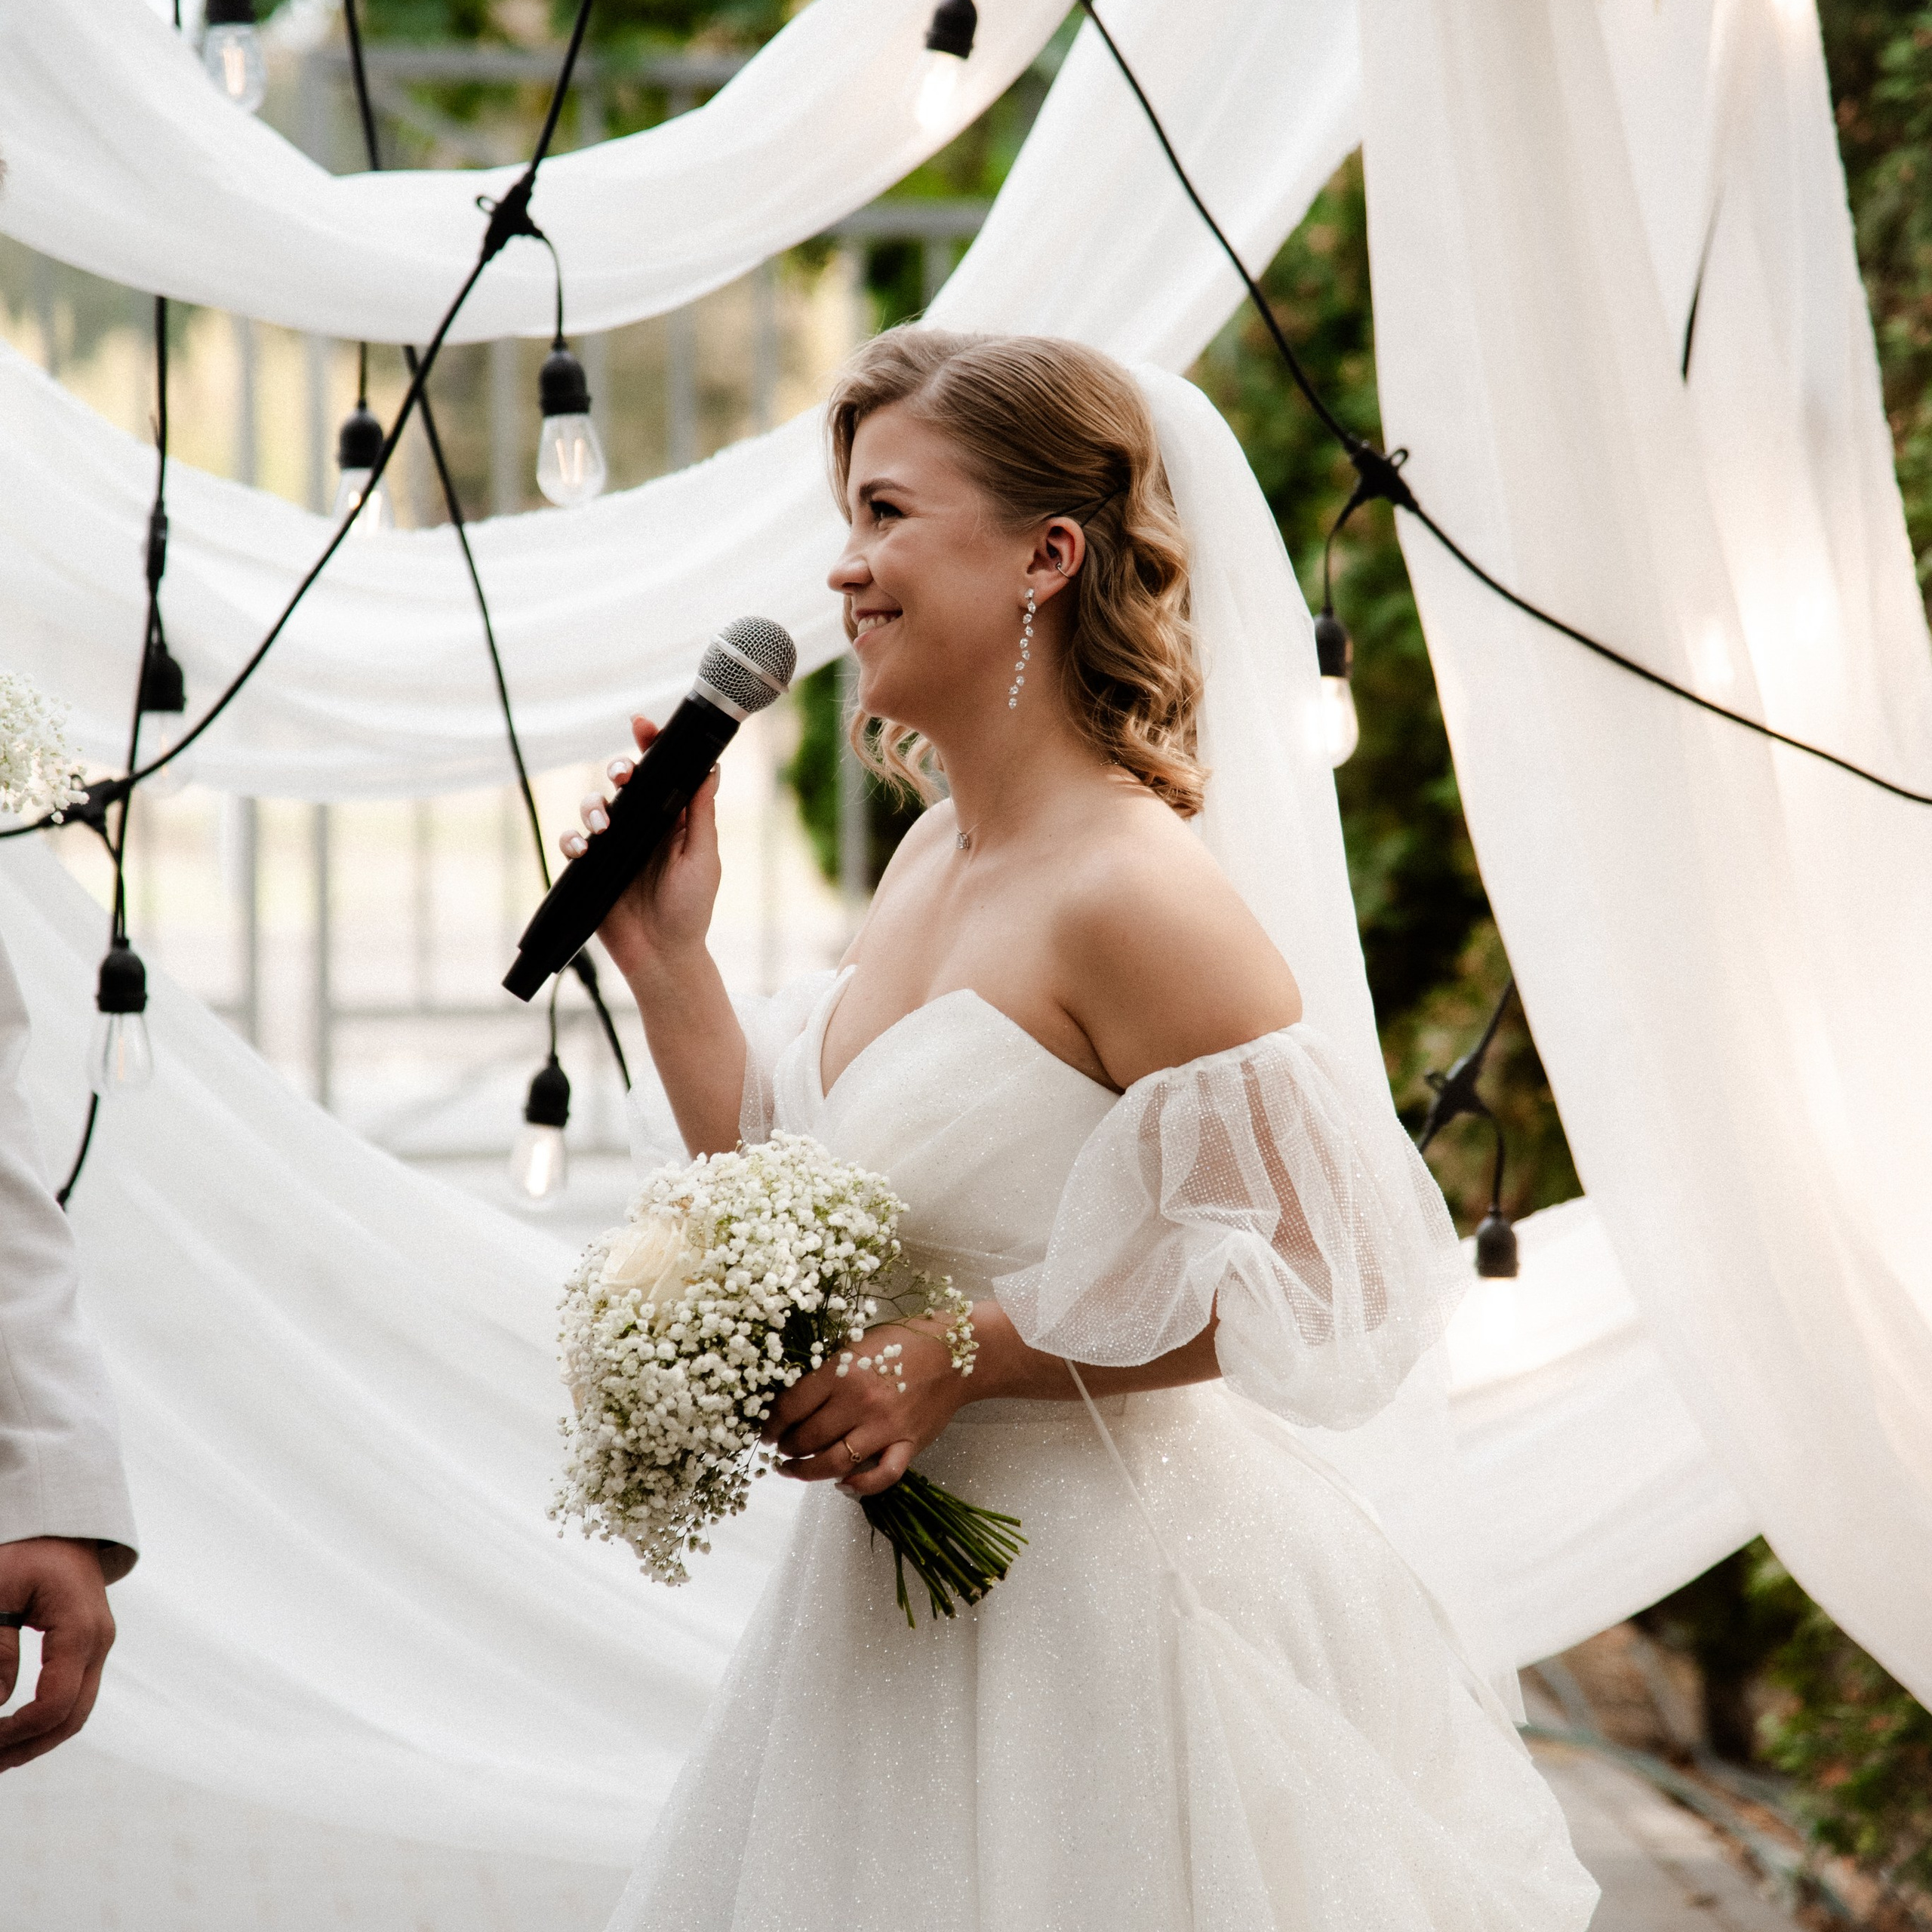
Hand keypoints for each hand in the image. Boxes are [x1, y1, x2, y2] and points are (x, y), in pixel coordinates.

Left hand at [0, 1537, 114, 1772]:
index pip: (54, 1705)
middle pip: (72, 1717)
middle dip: (27, 1748)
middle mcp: (98, 1642)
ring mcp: (98, 1642)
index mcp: (81, 1631)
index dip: (14, 1733)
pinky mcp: (88, 1642)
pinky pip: (73, 1691)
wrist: (59, 1521)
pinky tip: (13, 1723)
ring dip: (37, 1737)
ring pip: (76, 1710)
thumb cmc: (25, 1551)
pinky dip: (45, 1716)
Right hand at [561, 715, 722, 989]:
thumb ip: (700, 814)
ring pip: (592, 806)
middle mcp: (640, 826)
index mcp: (670, 818)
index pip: (659, 773)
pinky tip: (583, 849)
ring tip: (603, 825)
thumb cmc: (691, 908)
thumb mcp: (703, 858)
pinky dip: (572, 841)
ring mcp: (612, 845)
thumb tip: (710, 768)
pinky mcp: (590, 868)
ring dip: (593, 806)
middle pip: (621, 782)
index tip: (643, 724)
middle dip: (618, 769)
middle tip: (623, 776)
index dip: (650, 745)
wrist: (662, 955)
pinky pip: (571, 843)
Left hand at [761, 1321, 969, 1498]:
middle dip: (786, 1448)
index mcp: (842, 1370)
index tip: (766, 1430)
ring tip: (793, 1470)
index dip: (771, 1423)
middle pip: (807, 1438)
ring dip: (806, 1472)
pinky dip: (858, 1487)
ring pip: (833, 1463)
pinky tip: (842, 1484)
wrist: (959, 1353)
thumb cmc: (904, 1342)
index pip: (791, 1406)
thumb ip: (828, 1370)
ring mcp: (884, 1427)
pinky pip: (880, 1477)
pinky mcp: (908, 1444)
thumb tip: (792, 1399)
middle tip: (780, 1449)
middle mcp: (859, 1401)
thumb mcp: (857, 1343)